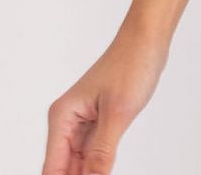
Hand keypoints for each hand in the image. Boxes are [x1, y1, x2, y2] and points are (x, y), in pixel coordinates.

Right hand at [43, 25, 169, 174]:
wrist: (148, 39)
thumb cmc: (132, 64)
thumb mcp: (118, 113)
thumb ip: (101, 152)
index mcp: (62, 117)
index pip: (52, 169)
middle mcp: (67, 121)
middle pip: (63, 169)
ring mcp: (83, 123)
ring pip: (77, 165)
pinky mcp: (99, 123)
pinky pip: (92, 154)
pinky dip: (97, 168)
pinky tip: (104, 174)